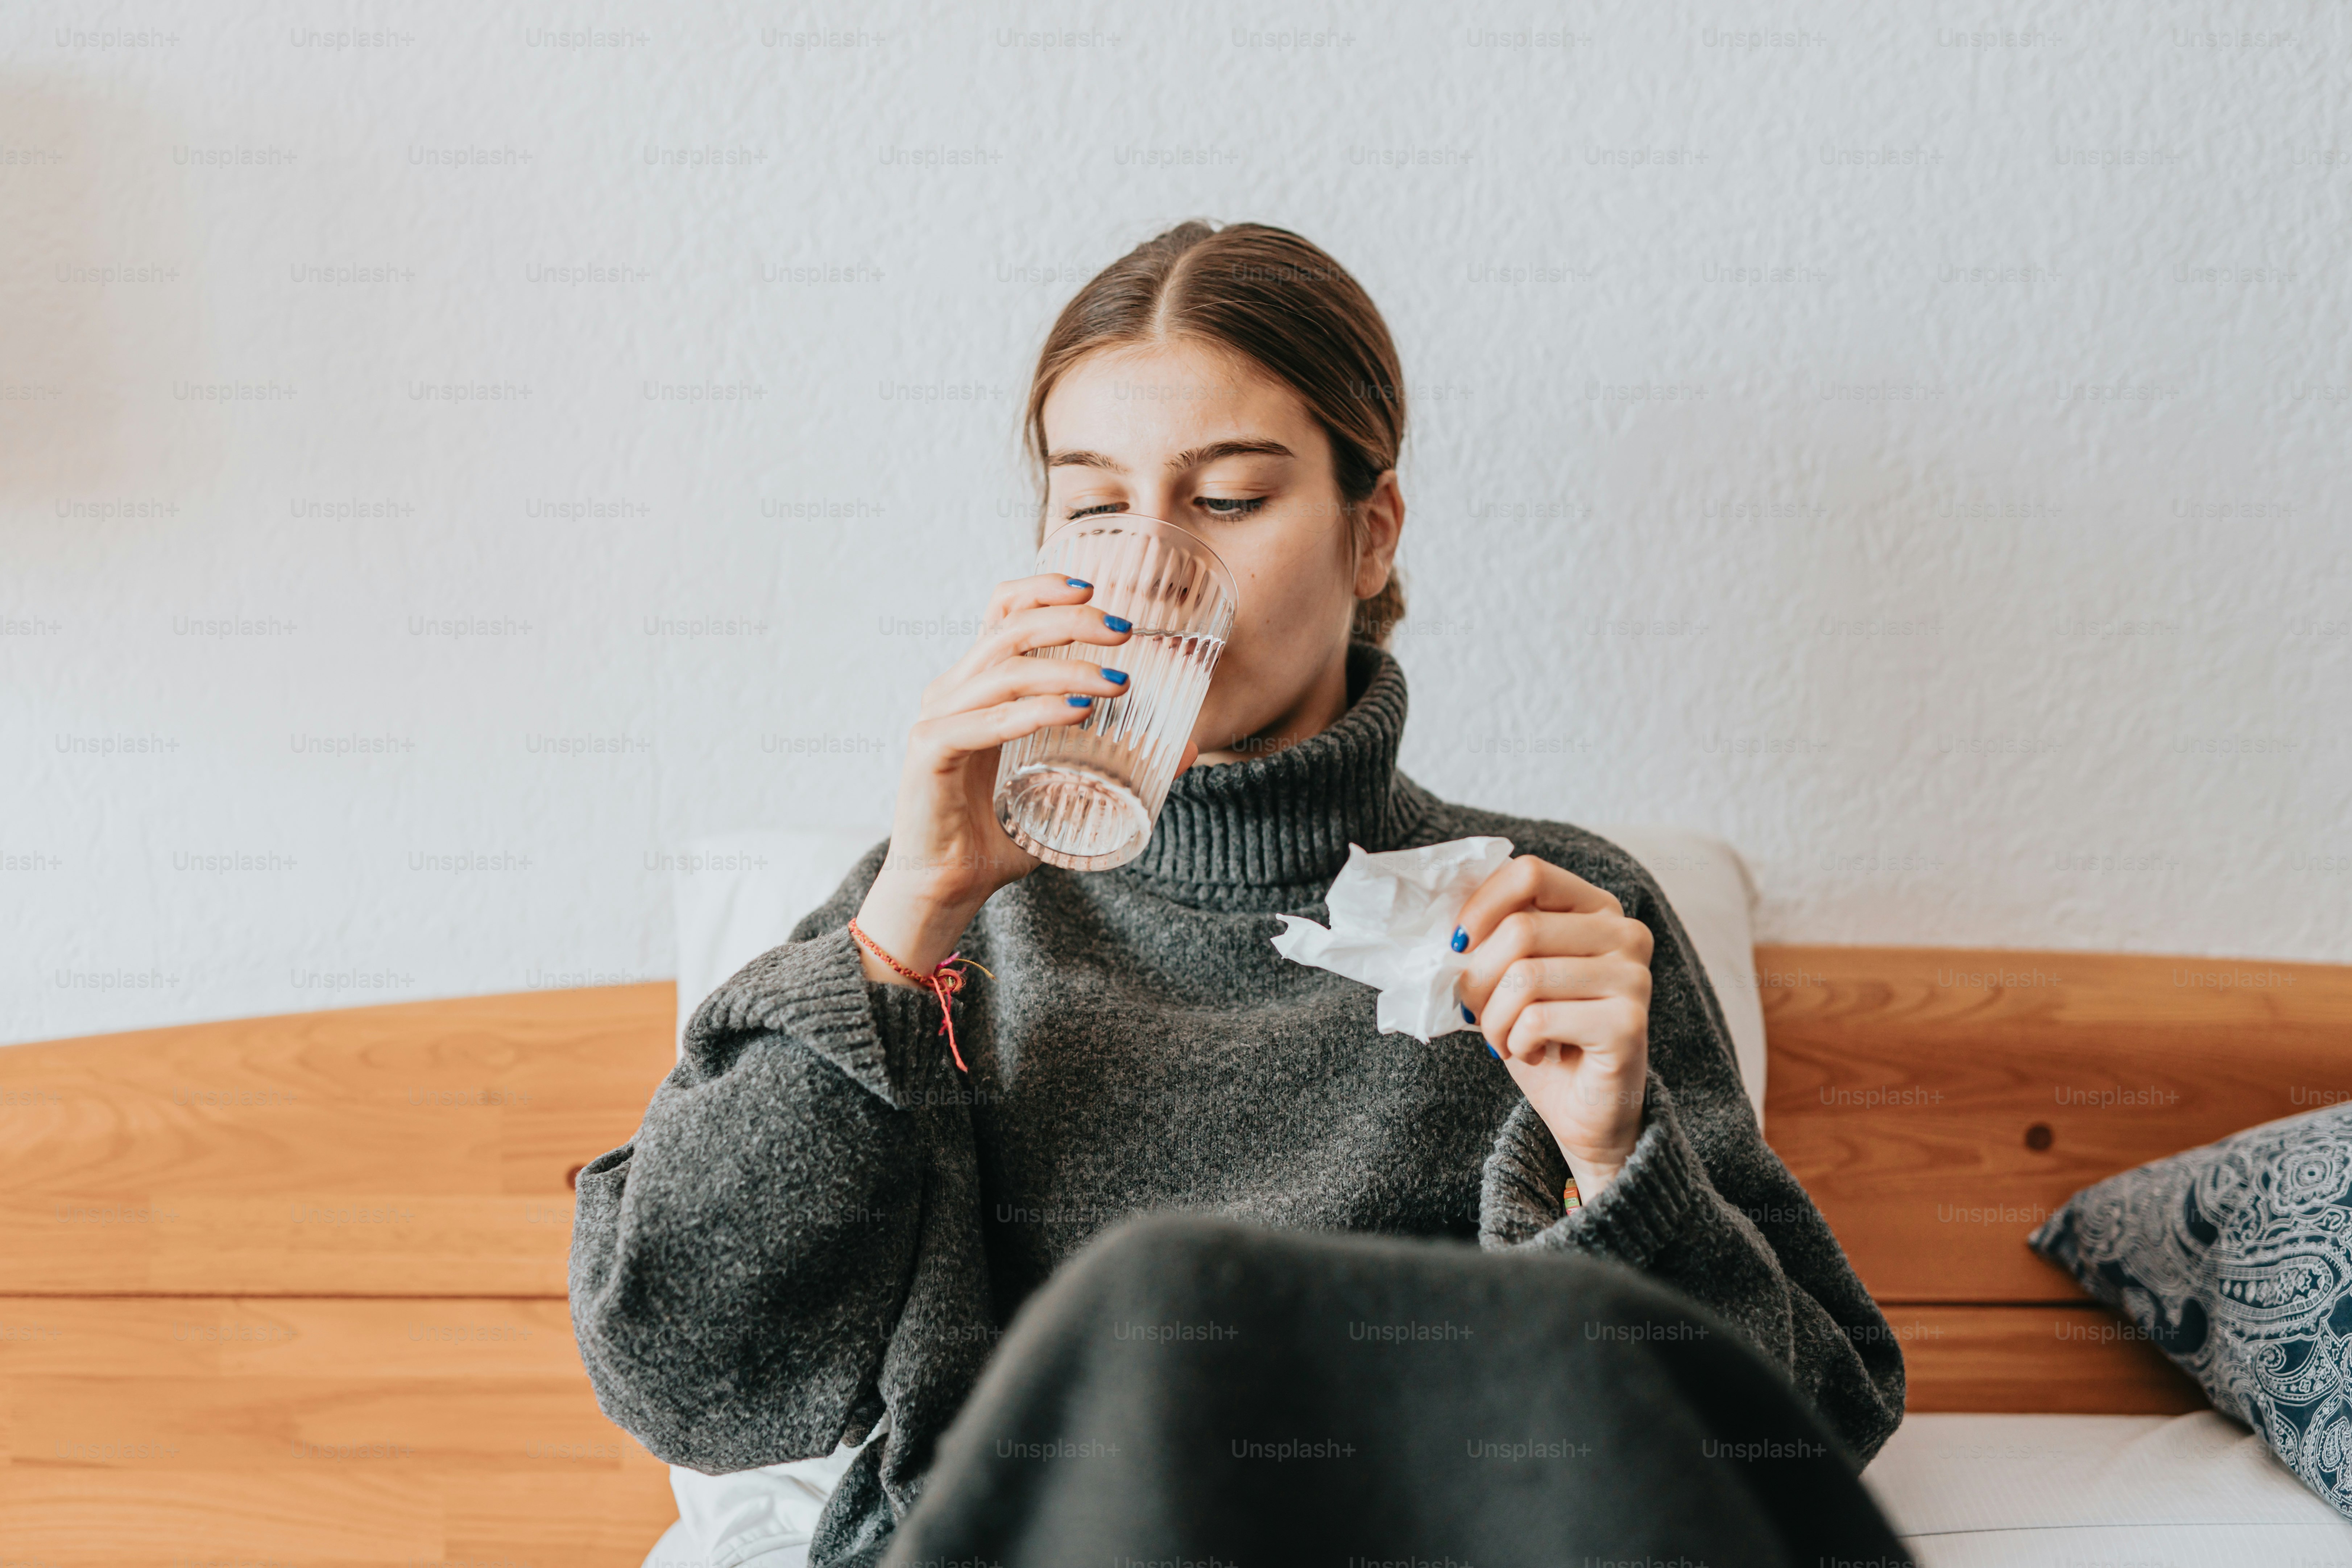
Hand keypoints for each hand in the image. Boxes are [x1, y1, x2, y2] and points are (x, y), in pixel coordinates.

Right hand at [853, 573, 1198, 985]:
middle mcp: (953, 691)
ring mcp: (937, 718)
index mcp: (977, 685)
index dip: (1044, 589)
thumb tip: (1185, 750)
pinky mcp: (930, 753)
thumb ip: (1114, 762)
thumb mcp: (1066, 787)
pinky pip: (982, 722)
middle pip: (1009, 628)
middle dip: (1072, 620)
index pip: (1002, 611)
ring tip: (1118, 684)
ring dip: (1067, 670)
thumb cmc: (1001, 833)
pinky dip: (1033, 712)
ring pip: (1004, 671)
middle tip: (1125, 632)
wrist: (948, 888)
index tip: (1096, 588)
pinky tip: (1076, 712)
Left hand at [1455, 855, 1653, 1198]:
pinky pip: (1538, 1019)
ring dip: (1494, 1018)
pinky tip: (1532, 1054)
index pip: (1530, 873)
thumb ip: (1492, 936)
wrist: (1585, 1110)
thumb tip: (1448, 924)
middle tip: (1474, 1010)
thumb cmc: (1542, 1035)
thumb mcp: (1511, 974)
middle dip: (1479, 977)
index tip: (1458, 943)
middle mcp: (1626, 934)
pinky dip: (1516, 1043)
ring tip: (1503, 1038)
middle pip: (1522, 928)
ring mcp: (1633, 978)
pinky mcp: (1628, 1024)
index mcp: (1597, 907)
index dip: (1481, 905)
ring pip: (1526, 976)